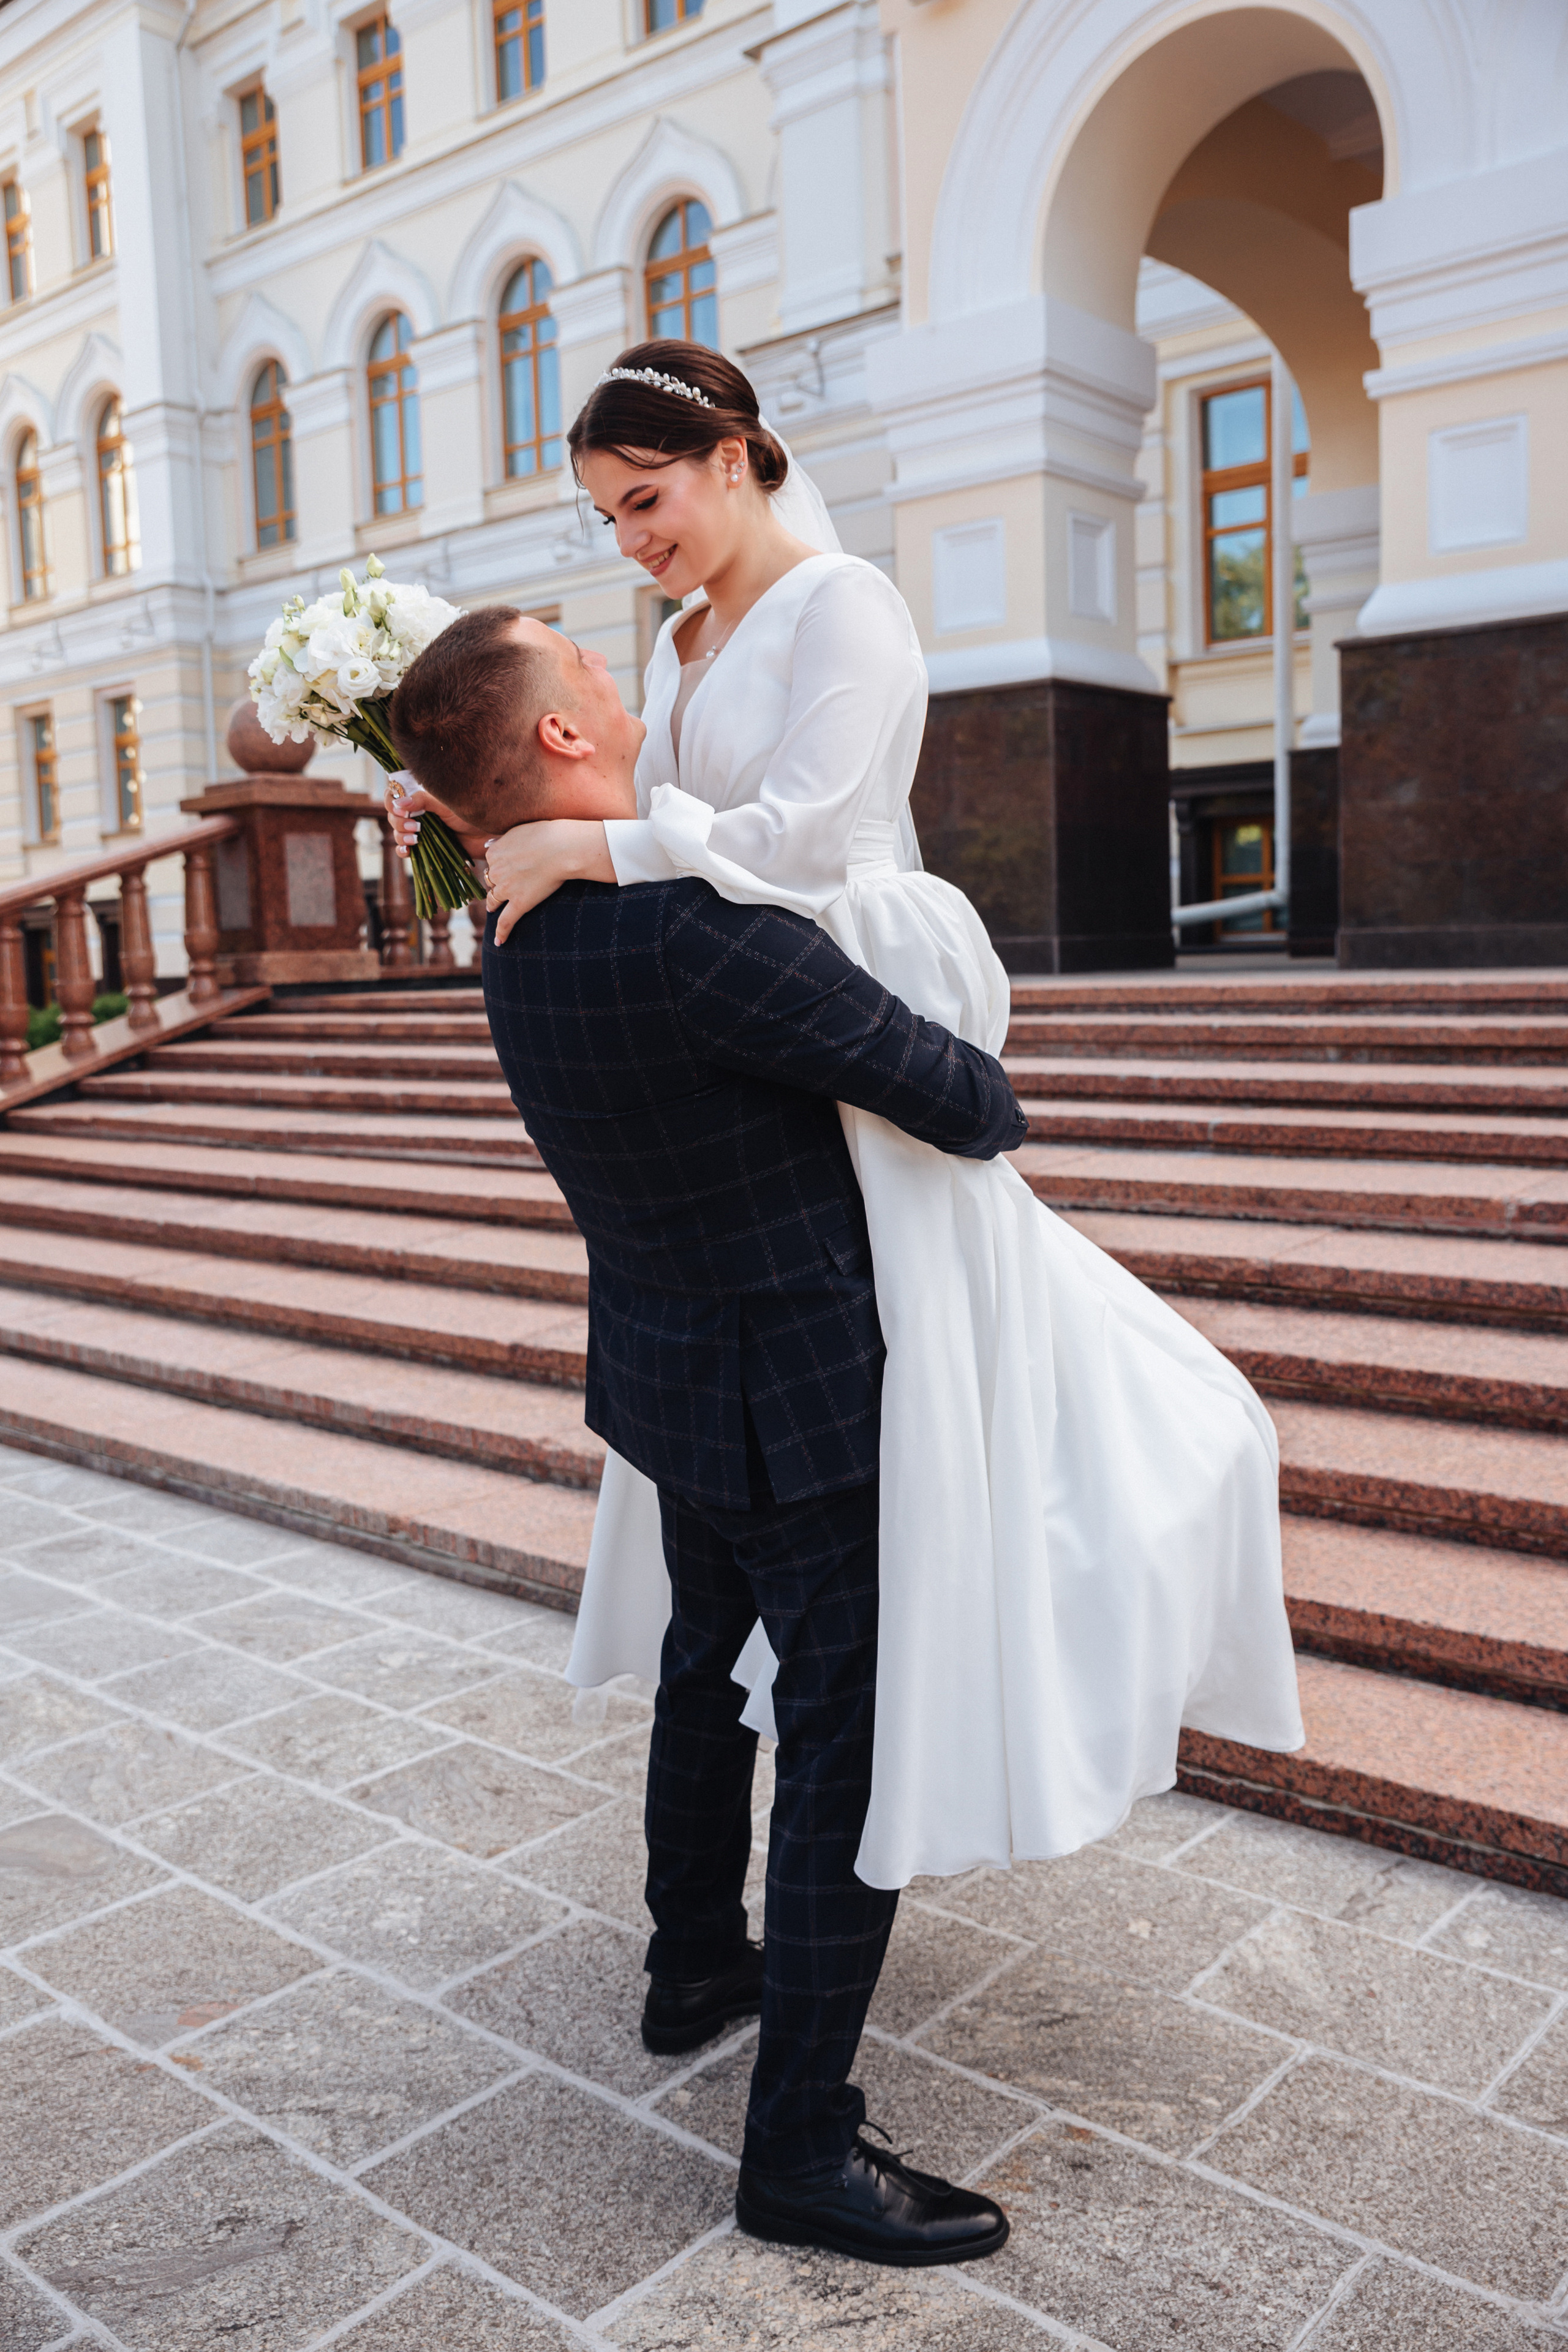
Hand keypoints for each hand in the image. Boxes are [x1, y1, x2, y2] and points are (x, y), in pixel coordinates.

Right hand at [383, 772, 489, 862]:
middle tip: (415, 827)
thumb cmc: (472, 813)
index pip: (395, 794)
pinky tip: (408, 851)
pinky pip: (405, 849)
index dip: (391, 801)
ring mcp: (420, 830)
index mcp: (421, 797)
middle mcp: (418, 812)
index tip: (400, 810)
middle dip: (398, 822)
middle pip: (393, 815)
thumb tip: (399, 803)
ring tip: (415, 839)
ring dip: (400, 836)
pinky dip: (402, 850)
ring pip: (397, 832)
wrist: (488, 835)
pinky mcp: (425, 847)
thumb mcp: (446, 804)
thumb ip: (422, 800)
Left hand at [485, 818, 615, 942]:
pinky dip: (501, 933)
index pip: (491, 862)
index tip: (505, 868)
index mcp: (494, 852)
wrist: (563, 848)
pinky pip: (506, 921)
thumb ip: (502, 839)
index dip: (498, 866)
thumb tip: (488, 844)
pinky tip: (498, 942)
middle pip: (490, 881)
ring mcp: (506, 889)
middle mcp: (495, 871)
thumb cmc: (546, 834)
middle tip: (501, 887)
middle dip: (494, 884)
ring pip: (493, 900)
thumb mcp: (518, 830)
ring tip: (493, 910)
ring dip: (493, 905)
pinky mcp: (520, 903)